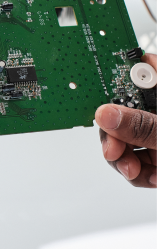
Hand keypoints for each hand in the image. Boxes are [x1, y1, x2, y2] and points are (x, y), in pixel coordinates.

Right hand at [95, 53, 156, 186]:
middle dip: (114, 133)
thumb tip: (106, 112)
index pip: (140, 71)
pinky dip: (137, 172)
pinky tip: (147, 176)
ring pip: (124, 138)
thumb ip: (144, 127)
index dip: (115, 81)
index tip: (100, 99)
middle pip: (122, 110)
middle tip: (114, 150)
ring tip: (133, 170)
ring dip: (123, 158)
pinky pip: (136, 160)